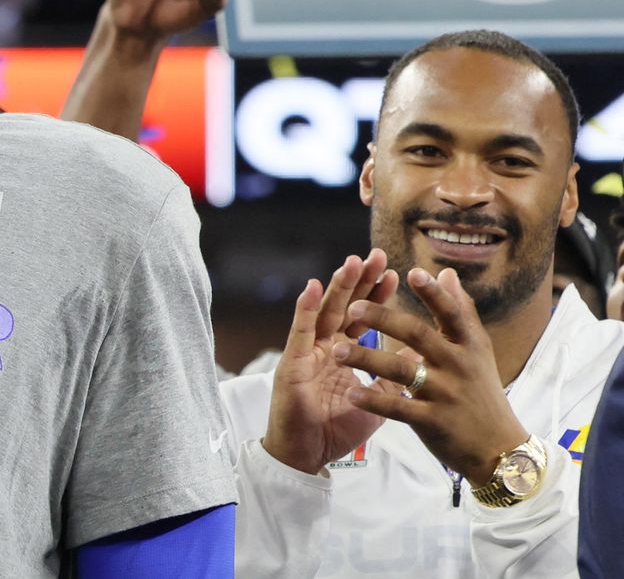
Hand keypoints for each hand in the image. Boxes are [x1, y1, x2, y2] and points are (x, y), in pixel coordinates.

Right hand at [262, 249, 400, 475]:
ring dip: (337, 286)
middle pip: (345, 306)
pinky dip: (303, 308)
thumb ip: (393, 377)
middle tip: (378, 255)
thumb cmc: (336, 428)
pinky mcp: (292, 363)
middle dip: (361, 281)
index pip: (363, 317)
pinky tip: (311, 287)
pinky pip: (298, 331)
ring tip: (352, 263)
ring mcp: (307, 351)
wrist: (309, 454)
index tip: (397, 274)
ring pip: (324, 311)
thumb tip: (419, 354)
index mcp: (343, 352)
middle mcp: (324, 345)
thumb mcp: (377, 401)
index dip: (378, 296)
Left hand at [339, 267, 531, 484]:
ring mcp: (446, 394)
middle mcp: (458, 366)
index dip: (433, 293)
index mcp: (468, 346)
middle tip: (352, 306)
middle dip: (384, 319)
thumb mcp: (478, 351)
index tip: (412, 272)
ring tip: (337, 351)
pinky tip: (351, 393)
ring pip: (402, 371)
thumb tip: (448, 273)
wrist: (501, 449)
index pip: (451, 313)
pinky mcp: (434, 422)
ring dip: (367, 358)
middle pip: (418, 335)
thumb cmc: (483, 392)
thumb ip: (461, 312)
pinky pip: (399, 408)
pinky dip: (374, 400)